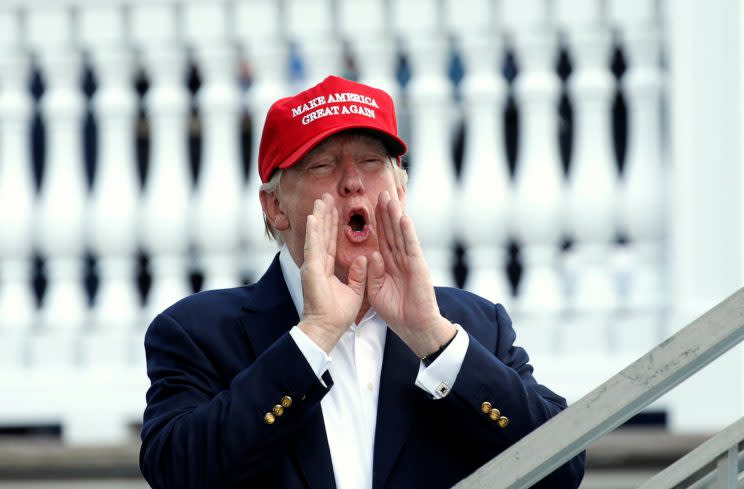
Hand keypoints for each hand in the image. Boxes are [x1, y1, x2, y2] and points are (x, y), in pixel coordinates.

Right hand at [298, 193, 367, 352]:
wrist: (327, 329)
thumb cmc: (337, 315)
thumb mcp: (355, 291)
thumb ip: (358, 274)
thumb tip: (363, 259)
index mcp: (326, 269)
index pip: (331, 242)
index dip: (333, 226)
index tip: (335, 210)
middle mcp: (317, 265)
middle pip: (322, 235)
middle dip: (325, 216)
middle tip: (326, 198)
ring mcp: (312, 266)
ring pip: (316, 236)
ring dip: (318, 217)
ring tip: (321, 200)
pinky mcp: (311, 270)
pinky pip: (313, 246)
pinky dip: (313, 231)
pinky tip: (314, 217)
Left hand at [367, 191, 455, 357]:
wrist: (413, 326)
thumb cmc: (395, 311)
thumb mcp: (375, 291)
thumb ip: (372, 273)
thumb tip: (372, 254)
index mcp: (388, 264)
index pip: (382, 239)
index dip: (376, 223)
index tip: (370, 206)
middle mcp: (399, 259)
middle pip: (391, 231)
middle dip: (386, 213)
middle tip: (381, 193)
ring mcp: (410, 261)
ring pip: (401, 234)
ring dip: (396, 216)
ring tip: (391, 199)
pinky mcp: (418, 266)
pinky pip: (411, 245)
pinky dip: (407, 232)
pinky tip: (403, 218)